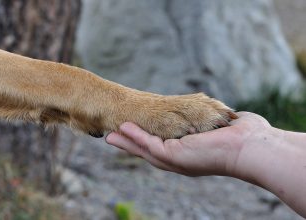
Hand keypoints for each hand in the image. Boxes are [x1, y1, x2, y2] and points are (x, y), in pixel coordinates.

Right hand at [106, 112, 270, 176]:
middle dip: (131, 145)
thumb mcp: (221, 126)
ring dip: (127, 142)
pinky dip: (135, 137)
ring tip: (111, 135)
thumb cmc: (243, 136)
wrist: (251, 147)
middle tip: (113, 138)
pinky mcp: (174, 156)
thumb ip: (215, 121)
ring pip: (145, 151)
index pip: (164, 146)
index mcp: (190, 153)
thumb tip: (226, 115)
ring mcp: (176, 160)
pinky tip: (123, 129)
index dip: (148, 140)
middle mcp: (180, 160)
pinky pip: (149, 145)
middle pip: (149, 152)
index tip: (135, 132)